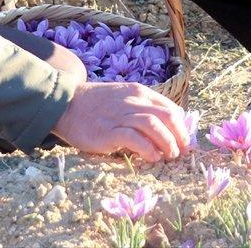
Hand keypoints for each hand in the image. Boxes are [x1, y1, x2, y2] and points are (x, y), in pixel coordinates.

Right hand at [52, 82, 188, 162]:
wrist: (66, 104)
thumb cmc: (96, 105)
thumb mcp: (123, 97)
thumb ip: (141, 108)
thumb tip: (164, 128)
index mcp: (139, 92)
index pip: (170, 107)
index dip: (182, 126)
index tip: (185, 140)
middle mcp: (133, 101)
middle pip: (167, 116)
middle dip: (180, 135)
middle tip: (182, 151)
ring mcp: (120, 115)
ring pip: (154, 125)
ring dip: (167, 142)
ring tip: (170, 155)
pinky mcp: (108, 131)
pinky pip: (135, 139)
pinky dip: (148, 149)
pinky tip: (152, 157)